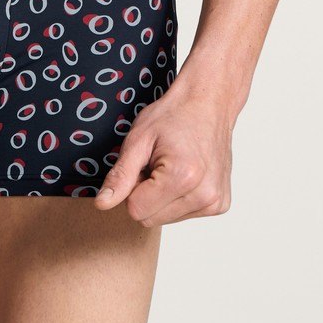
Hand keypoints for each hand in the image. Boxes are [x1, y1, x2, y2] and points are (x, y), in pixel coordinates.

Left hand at [93, 81, 233, 226]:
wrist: (208, 102)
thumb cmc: (174, 115)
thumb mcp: (138, 139)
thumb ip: (120, 175)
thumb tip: (102, 204)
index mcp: (183, 177)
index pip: (136, 210)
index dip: (132, 187)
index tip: (143, 164)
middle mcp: (204, 195)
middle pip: (151, 219)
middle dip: (146, 194)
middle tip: (155, 164)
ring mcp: (215, 202)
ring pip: (167, 219)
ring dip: (162, 197)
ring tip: (170, 166)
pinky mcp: (220, 204)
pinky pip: (184, 214)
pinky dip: (178, 198)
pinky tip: (185, 173)